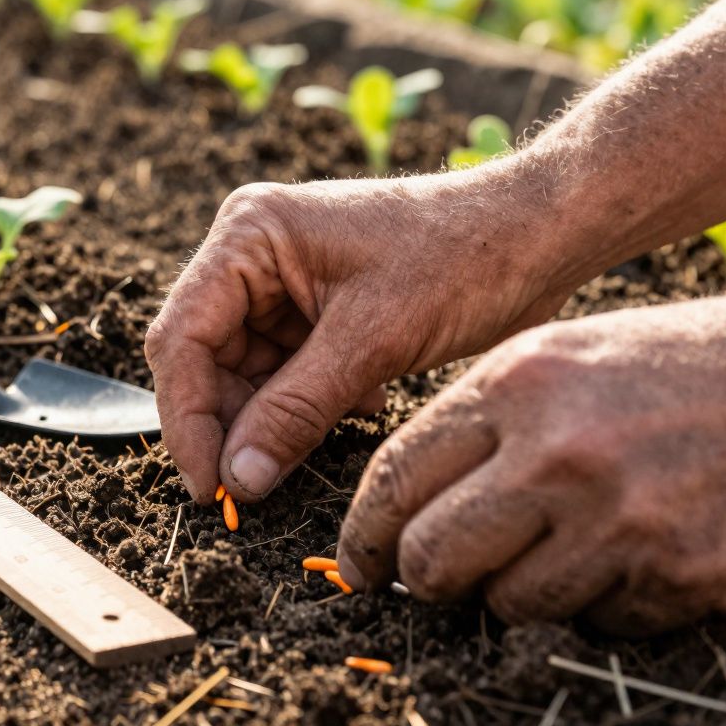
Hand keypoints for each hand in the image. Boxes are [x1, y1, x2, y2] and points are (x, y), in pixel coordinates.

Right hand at [145, 163, 586, 504]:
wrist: (541, 235)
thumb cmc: (463, 259)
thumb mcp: (373, 341)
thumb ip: (295, 411)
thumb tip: (237, 479)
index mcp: (250, 235)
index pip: (184, 337)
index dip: (188, 417)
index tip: (209, 486)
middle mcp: (253, 253)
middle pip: (206, 358)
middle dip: (228, 424)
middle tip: (248, 491)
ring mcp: (283, 281)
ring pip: (244, 373)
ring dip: (271, 419)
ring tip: (310, 448)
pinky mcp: (316, 309)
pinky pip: (285, 373)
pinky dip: (306, 406)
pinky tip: (359, 407)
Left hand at [336, 288, 725, 634]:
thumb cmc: (685, 369)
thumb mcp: (569, 358)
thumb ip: (486, 423)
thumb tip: (410, 502)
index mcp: (521, 383)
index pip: (397, 476)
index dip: (364, 533)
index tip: (359, 563)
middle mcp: (558, 451)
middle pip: (435, 556)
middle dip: (425, 578)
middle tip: (436, 577)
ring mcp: (619, 520)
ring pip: (509, 602)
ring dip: (519, 592)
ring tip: (564, 546)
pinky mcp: (675, 576)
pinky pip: (594, 622)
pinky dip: (600, 603)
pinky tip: (634, 552)